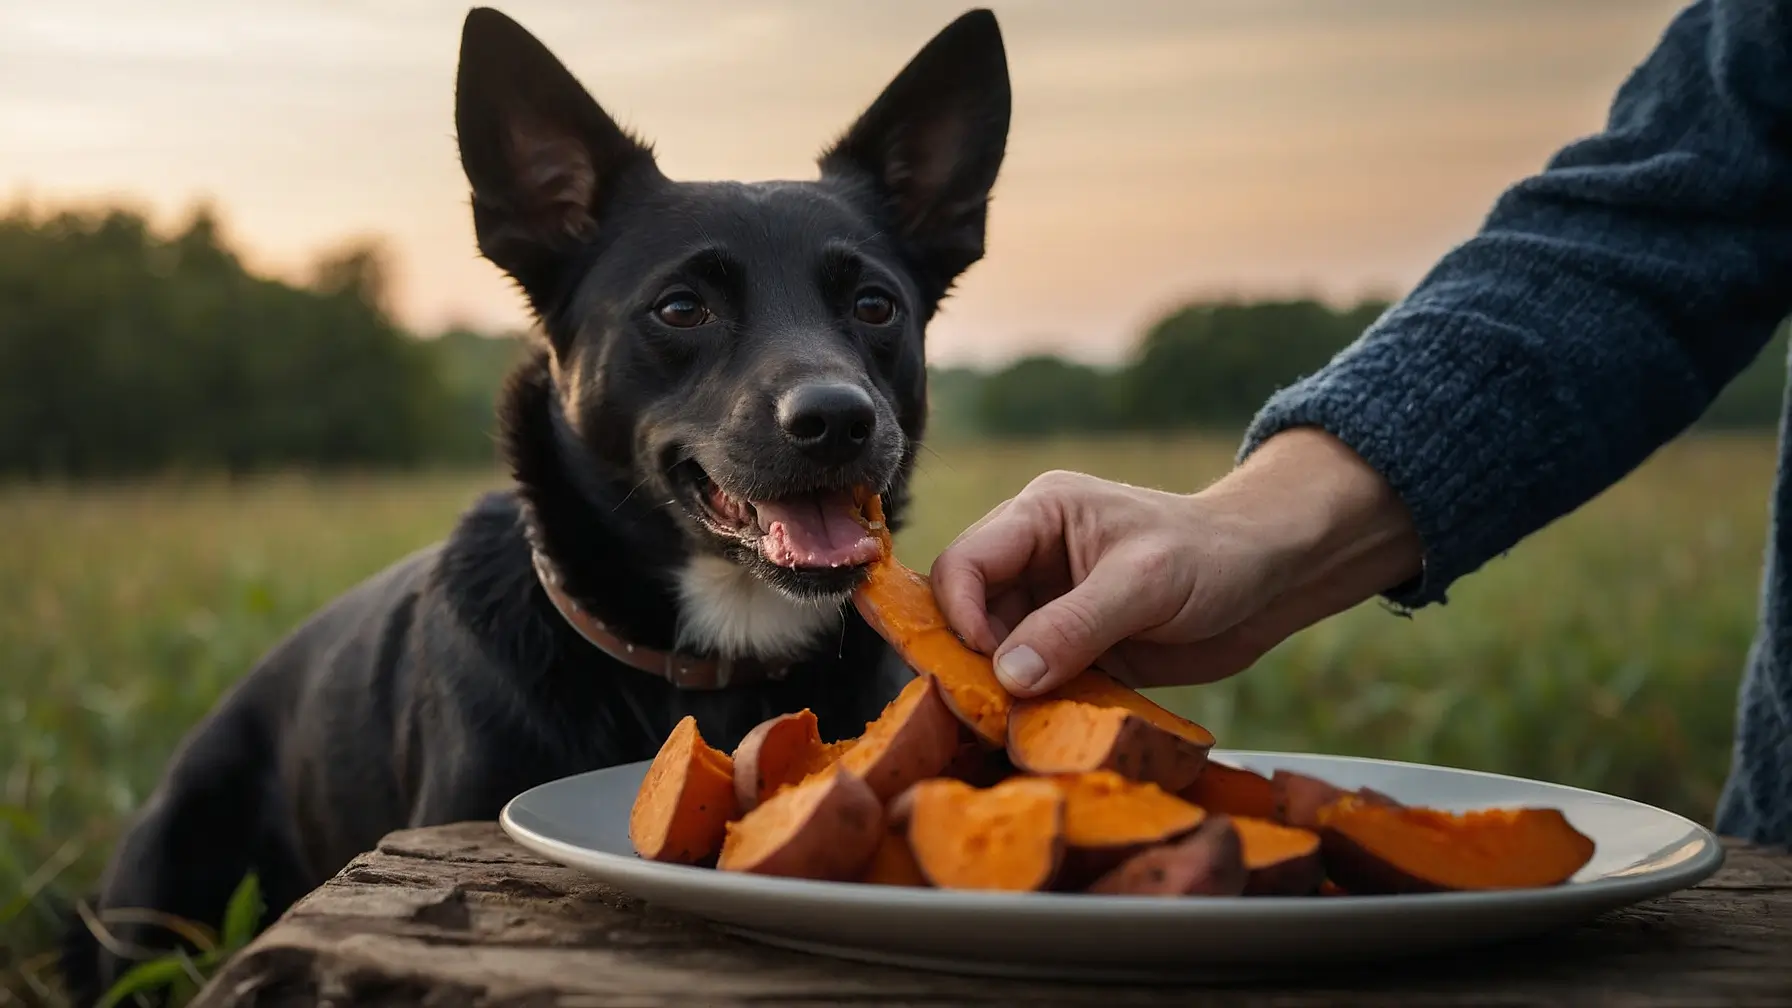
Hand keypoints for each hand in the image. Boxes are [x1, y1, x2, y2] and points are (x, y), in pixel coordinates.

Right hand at [928, 427, 1423, 695]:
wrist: (1271, 582)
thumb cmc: (1211, 556)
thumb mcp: (1143, 583)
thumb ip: (1073, 626)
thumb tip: (1007, 675)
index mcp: (1036, 516)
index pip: (964, 562)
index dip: (961, 613)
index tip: (991, 663)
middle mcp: (1032, 560)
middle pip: (968, 612)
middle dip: (976, 658)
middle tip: (995, 704)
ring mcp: (1052, 607)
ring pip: (997, 653)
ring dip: (1009, 689)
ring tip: (1027, 720)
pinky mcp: (1075, 649)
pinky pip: (1036, 681)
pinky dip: (1039, 705)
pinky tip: (1055, 723)